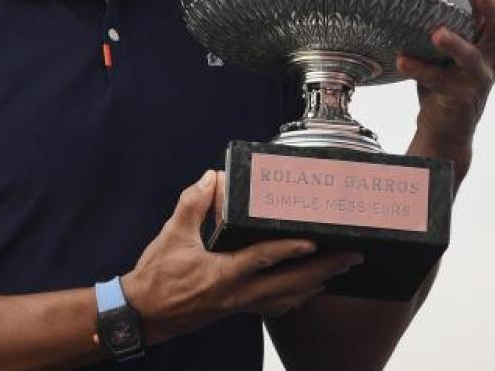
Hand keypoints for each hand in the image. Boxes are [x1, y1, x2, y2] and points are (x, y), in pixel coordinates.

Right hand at [121, 170, 361, 343]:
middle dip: (323, 270)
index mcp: (221, 274)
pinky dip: (298, 296)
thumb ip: (193, 203)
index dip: (289, 250)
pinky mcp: (239, 310)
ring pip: (288, 299)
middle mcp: (237, 295)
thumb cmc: (156, 279)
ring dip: (316, 283)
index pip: (262, 260)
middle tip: (350, 256)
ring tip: (341, 269)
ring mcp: (240, 306)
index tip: (315, 242)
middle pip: (290, 285)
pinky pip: (277, 306)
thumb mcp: (172, 235)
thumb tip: (212, 177)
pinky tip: (309, 288)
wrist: (143, 316)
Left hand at [396, 0, 494, 172]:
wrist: (447, 124)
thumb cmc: (449, 71)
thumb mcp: (458, 37)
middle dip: (494, 6)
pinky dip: (419, 68)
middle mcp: (494, 52)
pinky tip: (402, 58)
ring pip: (476, 58)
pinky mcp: (460, 95)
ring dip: (457, 44)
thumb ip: (453, 12)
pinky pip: (439, 80)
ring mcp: (480, 75)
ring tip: (438, 33)